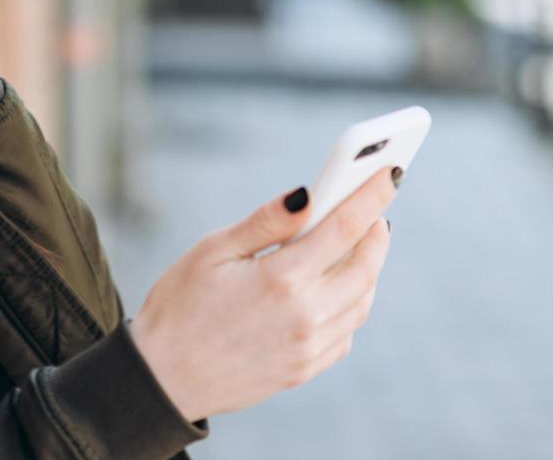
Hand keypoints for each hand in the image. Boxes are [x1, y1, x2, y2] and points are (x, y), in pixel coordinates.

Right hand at [127, 165, 398, 422]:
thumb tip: (307, 194)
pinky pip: (345, 333)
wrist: (162, 377)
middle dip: (376, 234)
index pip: (345, 227)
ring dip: (368, 269)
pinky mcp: (304, 370)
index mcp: (281, 278)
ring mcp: (308, 348)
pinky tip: (335, 290)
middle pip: (366, 267)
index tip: (389, 174)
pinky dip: (352, 305)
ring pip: (362, 302)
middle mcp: (305, 316)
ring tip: (359, 246)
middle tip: (375, 212)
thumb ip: (265, 222)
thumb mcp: (212, 251)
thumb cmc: (179, 305)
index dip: (371, 196)